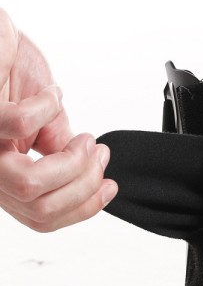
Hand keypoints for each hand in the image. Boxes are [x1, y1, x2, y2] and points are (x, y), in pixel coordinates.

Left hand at [0, 9, 117, 230]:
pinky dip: (47, 109)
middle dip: (84, 185)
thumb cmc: (11, 68)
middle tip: (98, 154)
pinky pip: (18, 125)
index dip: (82, 209)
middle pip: (40, 208)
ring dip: (71, 161)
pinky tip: (52, 96)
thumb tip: (89, 173)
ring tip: (83, 137)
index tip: (108, 186)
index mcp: (5, 173)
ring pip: (29, 184)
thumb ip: (62, 151)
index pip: (41, 217)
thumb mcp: (48, 121)